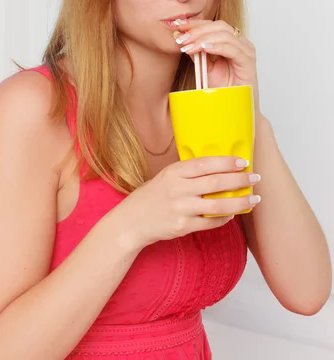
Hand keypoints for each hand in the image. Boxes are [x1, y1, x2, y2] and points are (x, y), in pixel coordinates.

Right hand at [116, 156, 260, 249]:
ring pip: (217, 205)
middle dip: (239, 180)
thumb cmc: (152, 196)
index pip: (204, 164)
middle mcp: (177, 189)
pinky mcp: (183, 226)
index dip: (226, 162)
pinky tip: (234, 214)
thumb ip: (188, 172)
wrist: (132, 221)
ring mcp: (180, 208)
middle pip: (215, 183)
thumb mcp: (166, 176)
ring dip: (239, 202)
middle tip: (256, 178)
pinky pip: (210, 222)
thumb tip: (220, 168)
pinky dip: (225, 218)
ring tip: (254, 199)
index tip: (243, 161)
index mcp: (173, 172)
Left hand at [173, 18, 259, 112]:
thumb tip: (181, 38)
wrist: (234, 110)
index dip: (194, 24)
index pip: (213, 25)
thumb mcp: (205, 68)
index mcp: (232, 42)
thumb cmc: (223, 90)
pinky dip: (217, 47)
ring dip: (203, 39)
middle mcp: (241, 43)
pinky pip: (233, 50)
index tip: (177, 25)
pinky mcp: (249, 63)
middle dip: (197, 30)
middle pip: (219, 26)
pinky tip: (203, 49)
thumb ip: (197, 52)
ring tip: (187, 46)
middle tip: (180, 38)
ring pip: (225, 35)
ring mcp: (247, 52)